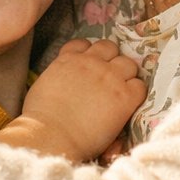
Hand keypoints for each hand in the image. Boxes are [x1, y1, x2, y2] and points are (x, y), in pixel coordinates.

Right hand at [10, 38, 143, 161]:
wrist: (51, 135)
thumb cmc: (39, 119)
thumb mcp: (43, 87)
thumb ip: (58, 77)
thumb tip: (64, 85)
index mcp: (68, 59)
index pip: (84, 44)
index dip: (89, 54)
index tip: (89, 66)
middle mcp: (91, 62)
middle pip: (110, 48)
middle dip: (110, 60)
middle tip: (107, 79)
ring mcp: (109, 77)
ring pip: (128, 63)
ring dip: (125, 74)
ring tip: (120, 90)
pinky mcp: (124, 96)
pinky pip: (140, 86)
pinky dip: (136, 93)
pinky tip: (128, 105)